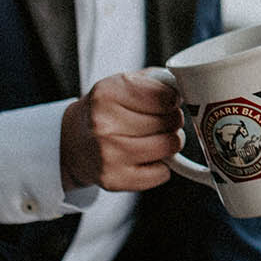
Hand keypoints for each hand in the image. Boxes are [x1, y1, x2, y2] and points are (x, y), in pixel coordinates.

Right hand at [59, 69, 183, 192]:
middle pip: (171, 122)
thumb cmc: (106, 111)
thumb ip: (157, 80)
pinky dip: (161, 166)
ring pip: (169, 147)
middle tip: (158, 121)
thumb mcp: (124, 83)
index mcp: (107, 94)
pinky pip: (162, 174)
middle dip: (172, 121)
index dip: (173, 99)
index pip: (166, 97)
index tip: (167, 101)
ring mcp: (108, 154)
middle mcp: (104, 124)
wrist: (73, 141)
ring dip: (169, 143)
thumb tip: (188, 88)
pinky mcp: (114, 179)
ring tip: (154, 138)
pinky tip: (145, 158)